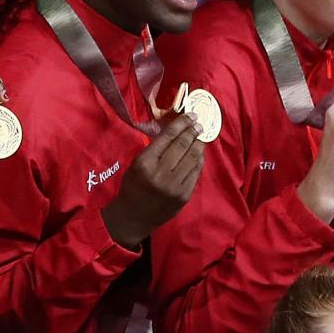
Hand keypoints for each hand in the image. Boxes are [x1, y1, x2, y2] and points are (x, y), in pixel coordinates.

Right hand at [102, 111, 203, 246]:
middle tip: (198, 124)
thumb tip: (177, 132)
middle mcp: (160, 173)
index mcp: (145, 163)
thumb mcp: (136, 164)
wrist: (134, 217)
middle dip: (192, 131)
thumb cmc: (133, 187)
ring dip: (198, 144)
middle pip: (182, 145)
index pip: (168, 136)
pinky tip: (199, 154)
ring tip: (200, 137)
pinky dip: (199, 161)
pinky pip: (196, 173)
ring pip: (192, 158)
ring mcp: (174, 185)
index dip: (182, 123)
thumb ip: (154, 149)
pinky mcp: (184, 195)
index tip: (191, 116)